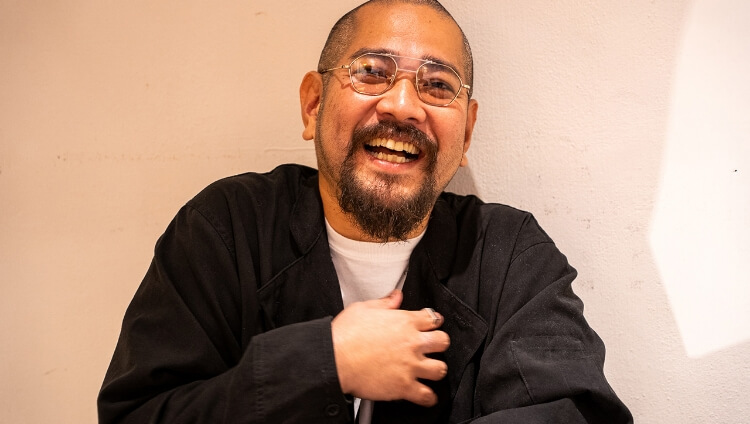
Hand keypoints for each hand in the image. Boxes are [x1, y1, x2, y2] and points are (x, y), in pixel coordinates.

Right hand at [331, 290, 449, 406]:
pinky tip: (427, 396)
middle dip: (440, 344)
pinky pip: (426, 395)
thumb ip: (384, 303)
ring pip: (440, 369)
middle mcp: (412, 343)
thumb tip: (396, 297)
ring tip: (430, 370)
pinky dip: (429, 397)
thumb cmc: (344, 335)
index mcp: (404, 322)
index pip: (433, 319)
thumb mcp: (363, 308)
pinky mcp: (404, 386)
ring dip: (436, 369)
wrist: (334, 359)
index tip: (433, 324)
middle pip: (443, 342)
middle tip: (433, 346)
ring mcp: (410, 366)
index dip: (434, 321)